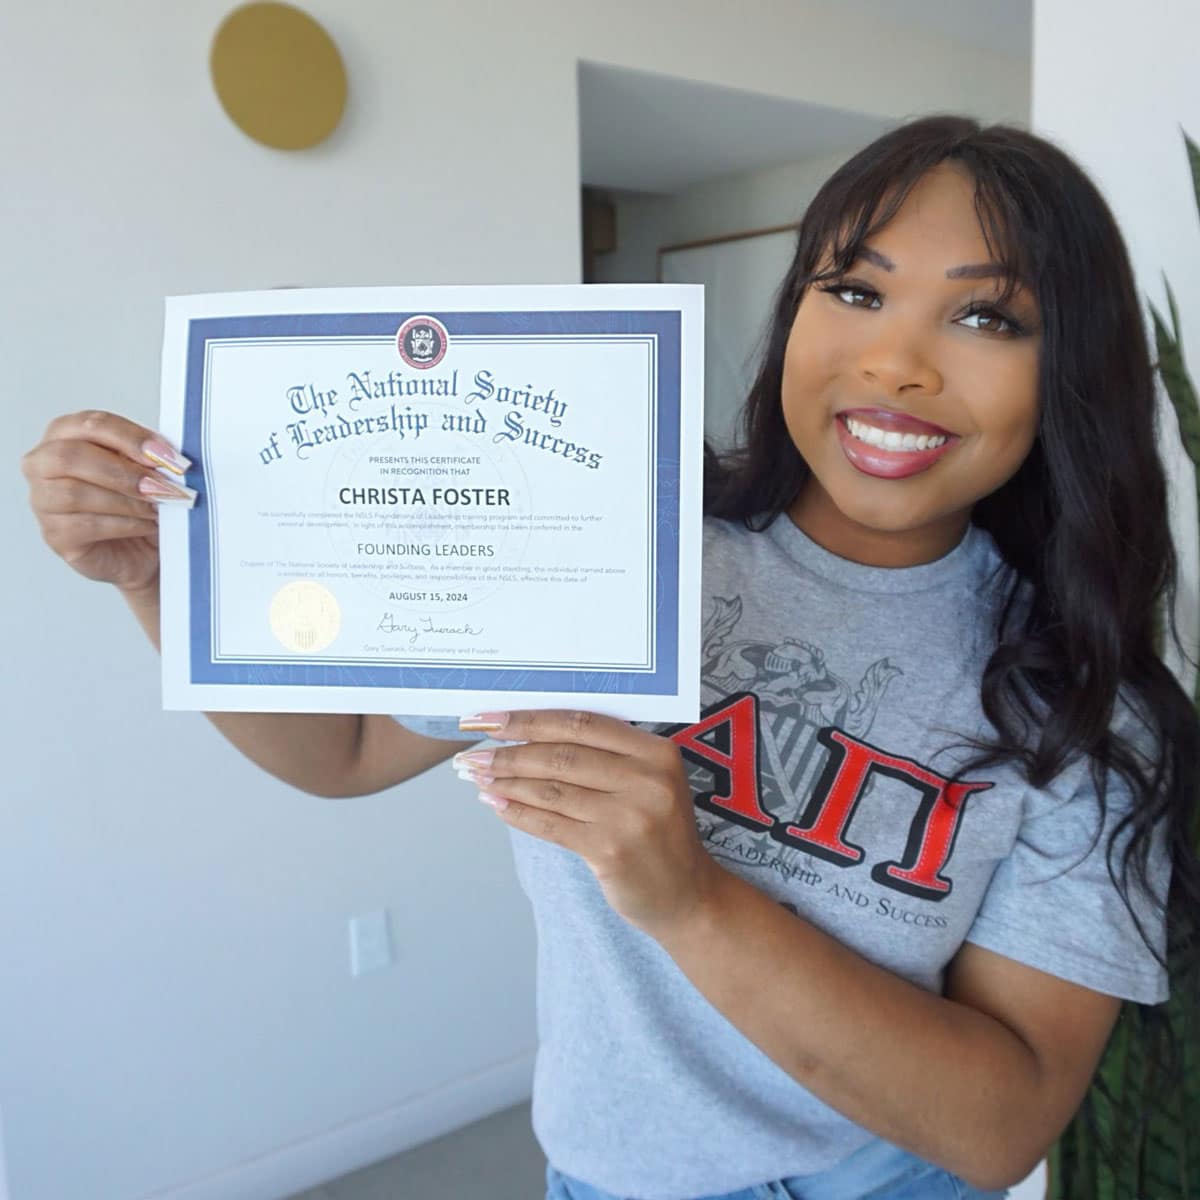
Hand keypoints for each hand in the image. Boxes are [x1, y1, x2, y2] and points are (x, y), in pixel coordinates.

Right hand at [21, 410, 193, 594]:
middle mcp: (45, 464)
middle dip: (123, 471)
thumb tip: (168, 457)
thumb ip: (151, 458)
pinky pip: (85, 526)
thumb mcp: (149, 471)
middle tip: (161, 486)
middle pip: (69, 455)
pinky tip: (147, 525)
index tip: (165, 455)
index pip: (91, 424)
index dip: (130, 437)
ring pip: (74, 493)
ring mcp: (44, 501)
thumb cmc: (140, 502)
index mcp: (68, 434)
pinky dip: (125, 525)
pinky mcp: (56, 535)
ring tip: (157, 508)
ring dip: (126, 501)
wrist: (143, 549)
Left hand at [454, 709, 718, 938]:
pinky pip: (552, 824)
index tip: (489, 718)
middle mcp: (647, 779)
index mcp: (656, 751)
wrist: (687, 895)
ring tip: (475, 776)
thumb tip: (526, 733)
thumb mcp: (647, 783)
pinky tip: (495, 803)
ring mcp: (630, 816)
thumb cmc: (657, 832)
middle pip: (562, 754)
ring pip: (552, 789)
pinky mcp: (612, 850)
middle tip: (470, 751)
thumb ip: (604, 757)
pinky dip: (518, 812)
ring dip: (505, 781)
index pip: (581, 723)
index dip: (529, 718)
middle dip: (508, 751)